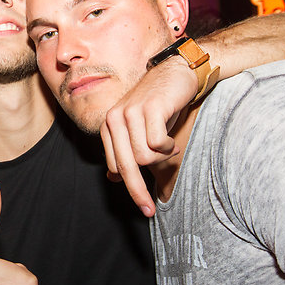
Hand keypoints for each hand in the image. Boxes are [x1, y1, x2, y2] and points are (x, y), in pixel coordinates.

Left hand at [100, 58, 196, 216]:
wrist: (176, 73)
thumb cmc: (159, 107)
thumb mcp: (139, 132)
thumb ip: (125, 153)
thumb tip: (112, 179)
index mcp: (108, 127)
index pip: (115, 167)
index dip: (130, 189)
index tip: (144, 205)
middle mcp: (114, 119)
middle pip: (126, 166)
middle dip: (138, 192)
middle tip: (150, 210)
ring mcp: (130, 112)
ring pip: (143, 156)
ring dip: (161, 158)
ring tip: (169, 147)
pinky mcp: (149, 108)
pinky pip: (157, 143)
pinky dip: (168, 147)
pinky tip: (172, 140)